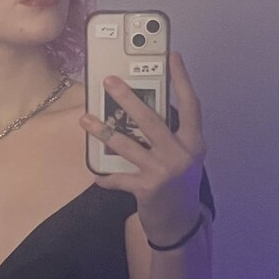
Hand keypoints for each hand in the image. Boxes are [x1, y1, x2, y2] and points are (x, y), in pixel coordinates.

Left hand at [79, 50, 206, 243]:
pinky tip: (96, 175)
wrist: (181, 223)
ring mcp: (164, 171)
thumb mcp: (182, 157)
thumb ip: (170, 135)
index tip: (171, 56)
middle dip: (128, 99)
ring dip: (103, 132)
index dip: (181, 79)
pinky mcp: (147, 188)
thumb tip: (140, 110)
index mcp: (193, 142)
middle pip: (151, 120)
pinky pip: (119, 177)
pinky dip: (106, 177)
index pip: (190, 104)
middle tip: (109, 82)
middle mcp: (181, 154)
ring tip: (85, 119)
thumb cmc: (179, 184)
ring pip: (128, 144)